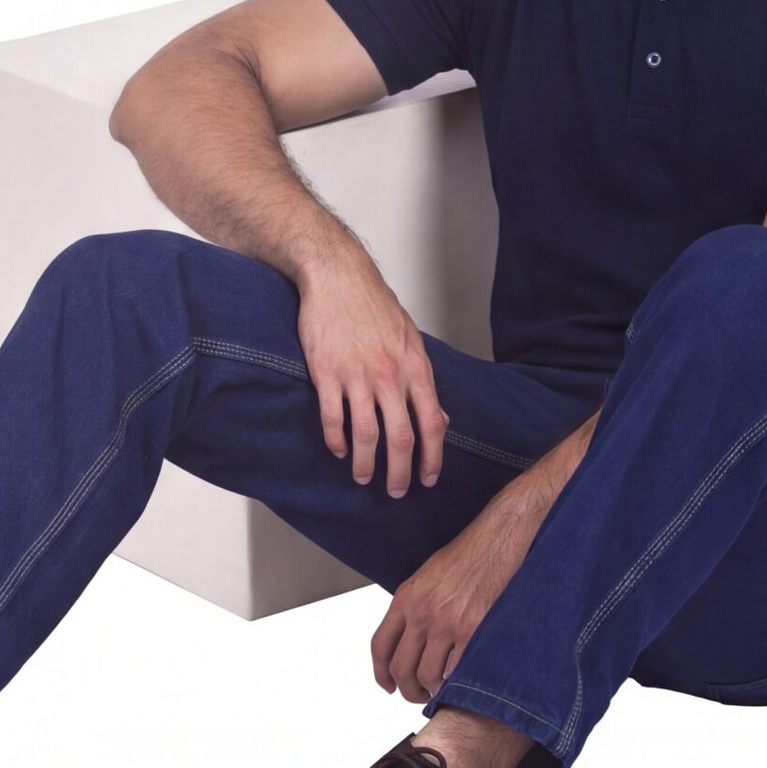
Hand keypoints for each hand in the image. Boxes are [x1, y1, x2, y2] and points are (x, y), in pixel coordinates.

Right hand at [296, 250, 448, 496]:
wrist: (338, 275)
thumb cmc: (374, 305)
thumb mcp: (411, 340)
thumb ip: (423, 380)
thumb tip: (440, 417)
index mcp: (415, 367)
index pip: (432, 423)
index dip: (432, 458)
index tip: (428, 479)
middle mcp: (389, 375)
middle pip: (400, 437)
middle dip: (400, 472)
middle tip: (395, 492)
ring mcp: (357, 374)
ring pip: (366, 434)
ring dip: (366, 463)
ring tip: (364, 478)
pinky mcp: (326, 372)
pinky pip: (333, 417)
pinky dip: (336, 440)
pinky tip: (338, 450)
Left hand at [369, 503, 535, 704]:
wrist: (499, 538)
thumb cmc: (469, 554)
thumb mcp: (428, 577)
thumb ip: (415, 608)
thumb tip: (411, 640)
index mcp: (406, 598)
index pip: (380, 646)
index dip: (381, 674)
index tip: (387, 685)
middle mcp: (422, 612)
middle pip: (401, 668)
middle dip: (408, 690)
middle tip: (418, 695)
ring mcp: (447, 622)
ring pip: (428, 675)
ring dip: (434, 690)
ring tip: (443, 690)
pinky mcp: (474, 629)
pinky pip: (458, 670)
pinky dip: (458, 682)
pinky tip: (463, 680)